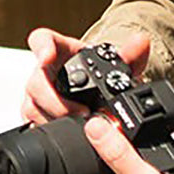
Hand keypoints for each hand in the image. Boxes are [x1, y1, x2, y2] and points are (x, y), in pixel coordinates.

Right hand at [20, 28, 151, 121]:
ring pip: (31, 104)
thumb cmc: (99, 71)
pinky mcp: (35, 112)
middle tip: (79, 111)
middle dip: (55, 98)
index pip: (42, 40)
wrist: (97, 90)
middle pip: (36, 80)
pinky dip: (49, 127)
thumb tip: (141, 42)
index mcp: (60, 49)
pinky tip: (65, 133)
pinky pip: (32, 121)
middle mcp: (43, 70)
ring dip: (53, 116)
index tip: (47, 57)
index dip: (41, 47)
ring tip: (78, 124)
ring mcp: (37, 92)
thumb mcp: (118, 63)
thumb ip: (131, 53)